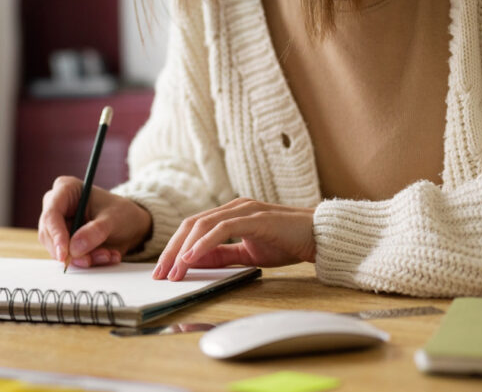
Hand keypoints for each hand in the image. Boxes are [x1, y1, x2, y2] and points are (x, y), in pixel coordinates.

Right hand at [38, 176, 151, 268]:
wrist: (131, 225)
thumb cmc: (121, 212)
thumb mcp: (113, 219)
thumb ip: (95, 232)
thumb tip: (74, 248)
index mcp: (65, 189)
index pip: (51, 214)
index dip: (56, 235)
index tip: (65, 254)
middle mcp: (57, 207)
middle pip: (49, 235)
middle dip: (71, 252)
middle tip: (91, 260)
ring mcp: (58, 226)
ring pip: (58, 250)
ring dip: (83, 258)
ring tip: (107, 254)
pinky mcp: (64, 242)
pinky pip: (69, 258)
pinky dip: (88, 261)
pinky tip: (106, 255)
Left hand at [153, 198, 315, 280]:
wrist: (320, 236)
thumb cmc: (288, 242)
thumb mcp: (248, 253)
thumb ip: (222, 255)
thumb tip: (194, 263)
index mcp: (230, 214)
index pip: (193, 228)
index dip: (174, 248)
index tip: (164, 270)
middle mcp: (233, 207)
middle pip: (191, 225)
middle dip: (171, 250)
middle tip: (160, 273)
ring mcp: (243, 210)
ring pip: (201, 225)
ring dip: (183, 249)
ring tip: (174, 270)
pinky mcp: (254, 218)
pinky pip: (222, 228)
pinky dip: (203, 243)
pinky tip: (192, 257)